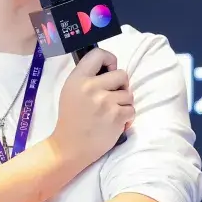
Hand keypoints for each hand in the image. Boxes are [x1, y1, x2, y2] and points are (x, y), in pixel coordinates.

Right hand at [54, 48, 132, 164]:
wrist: (70, 147)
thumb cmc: (72, 118)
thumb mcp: (71, 90)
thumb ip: (87, 77)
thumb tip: (110, 68)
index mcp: (78, 78)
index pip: (98, 54)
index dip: (110, 60)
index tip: (110, 70)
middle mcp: (91, 87)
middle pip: (122, 74)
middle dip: (121, 86)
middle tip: (112, 97)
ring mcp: (105, 102)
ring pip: (129, 94)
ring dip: (123, 104)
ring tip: (110, 113)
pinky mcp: (116, 117)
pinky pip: (131, 110)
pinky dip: (126, 117)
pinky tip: (114, 123)